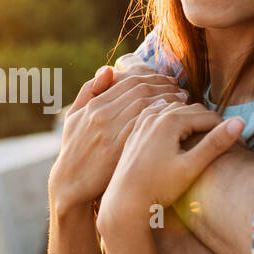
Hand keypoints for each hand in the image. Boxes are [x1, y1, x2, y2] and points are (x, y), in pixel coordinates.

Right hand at [48, 65, 185, 214]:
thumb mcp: (73, 117)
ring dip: (169, 100)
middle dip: (165, 86)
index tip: (169, 81)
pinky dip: (161, 118)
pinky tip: (174, 118)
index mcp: (94, 105)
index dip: (154, 78)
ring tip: (183, 101)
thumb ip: (89, 91)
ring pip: (146, 106)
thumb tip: (108, 69)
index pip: (130, 82)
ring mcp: (110, 132)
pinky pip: (145, 127)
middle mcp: (101, 115)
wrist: (70, 184)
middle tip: (181, 89)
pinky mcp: (118, 150)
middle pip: (141, 91)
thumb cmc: (74, 149)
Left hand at [102, 100, 243, 219]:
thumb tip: (241, 122)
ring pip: (176, 111)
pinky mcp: (136, 131)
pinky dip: (175, 121)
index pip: (208, 117)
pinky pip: (160, 117)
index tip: (241, 147)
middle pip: (192, 111)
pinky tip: (182, 133)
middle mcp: (154, 115)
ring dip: (193, 121)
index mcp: (170, 120)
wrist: (124, 201)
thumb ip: (215, 143)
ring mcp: (143, 122)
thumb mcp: (191, 167)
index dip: (227, 130)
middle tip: (228, 143)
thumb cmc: (159, 187)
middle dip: (212, 124)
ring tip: (209, 138)